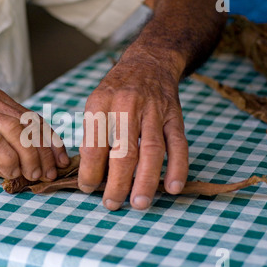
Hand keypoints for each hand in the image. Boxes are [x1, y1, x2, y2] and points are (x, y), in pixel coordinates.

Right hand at [0, 88, 69, 180]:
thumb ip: (2, 151)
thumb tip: (24, 170)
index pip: (34, 119)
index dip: (51, 140)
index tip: (61, 159)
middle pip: (30, 125)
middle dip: (46, 152)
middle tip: (50, 173)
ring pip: (17, 132)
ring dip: (30, 157)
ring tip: (34, 176)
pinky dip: (8, 160)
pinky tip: (11, 174)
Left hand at [78, 49, 188, 210]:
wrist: (148, 63)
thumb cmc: (117, 91)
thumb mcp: (96, 103)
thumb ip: (94, 135)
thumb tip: (92, 174)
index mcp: (101, 104)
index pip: (93, 145)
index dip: (89, 171)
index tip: (88, 188)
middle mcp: (127, 106)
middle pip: (122, 151)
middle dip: (116, 183)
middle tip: (111, 204)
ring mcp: (154, 111)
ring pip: (151, 150)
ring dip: (145, 180)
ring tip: (138, 203)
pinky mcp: (174, 116)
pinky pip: (178, 143)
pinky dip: (177, 166)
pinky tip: (173, 187)